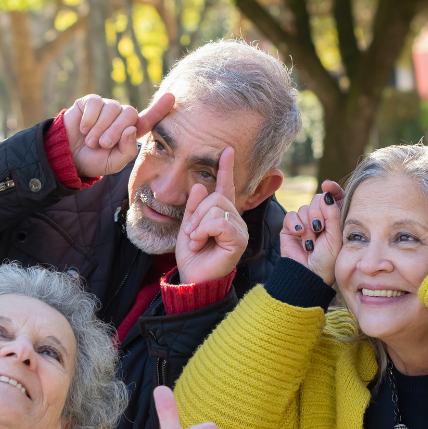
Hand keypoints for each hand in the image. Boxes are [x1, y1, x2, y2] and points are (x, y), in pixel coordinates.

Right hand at [63, 92, 173, 178]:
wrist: (68, 157)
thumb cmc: (94, 161)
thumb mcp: (114, 163)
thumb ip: (127, 150)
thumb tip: (131, 129)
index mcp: (131, 132)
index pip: (149, 119)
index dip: (159, 108)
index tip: (171, 97)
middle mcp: (121, 117)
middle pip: (129, 114)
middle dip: (116, 131)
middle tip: (103, 144)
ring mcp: (107, 107)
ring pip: (112, 109)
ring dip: (100, 128)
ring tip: (91, 141)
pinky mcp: (91, 102)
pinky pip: (96, 103)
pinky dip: (90, 119)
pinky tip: (83, 129)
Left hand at [175, 148, 247, 283]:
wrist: (193, 278)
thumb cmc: (193, 255)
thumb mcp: (188, 226)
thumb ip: (193, 206)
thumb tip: (199, 185)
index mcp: (222, 214)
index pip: (225, 187)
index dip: (226, 169)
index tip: (227, 150)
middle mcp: (234, 219)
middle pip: (216, 197)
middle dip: (197, 213)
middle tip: (191, 233)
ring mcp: (239, 229)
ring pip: (217, 208)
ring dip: (198, 224)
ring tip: (196, 240)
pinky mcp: (239, 239)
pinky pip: (220, 222)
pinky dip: (204, 230)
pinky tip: (200, 242)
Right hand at [280, 180, 344, 285]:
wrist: (308, 274)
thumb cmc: (327, 259)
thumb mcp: (335, 235)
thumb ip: (333, 213)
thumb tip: (327, 193)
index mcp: (334, 220)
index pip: (333, 197)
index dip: (332, 189)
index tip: (328, 185)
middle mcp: (320, 219)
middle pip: (317, 200)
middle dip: (318, 213)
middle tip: (319, 228)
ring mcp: (304, 223)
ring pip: (304, 208)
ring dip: (307, 225)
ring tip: (310, 241)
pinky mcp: (290, 228)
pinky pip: (291, 215)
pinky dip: (295, 224)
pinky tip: (300, 235)